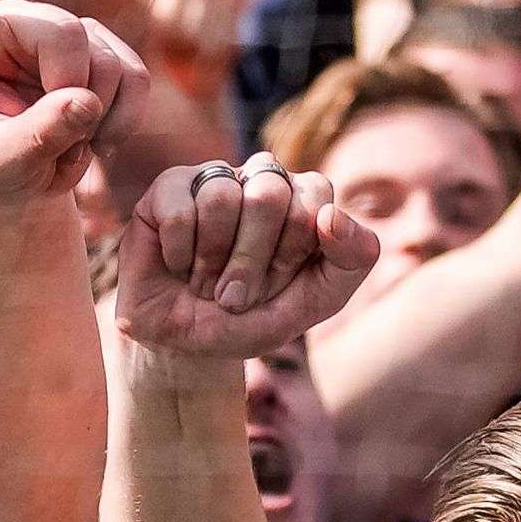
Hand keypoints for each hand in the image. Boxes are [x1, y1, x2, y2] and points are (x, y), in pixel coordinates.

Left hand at [0, 0, 140, 218]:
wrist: (26, 181)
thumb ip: (34, 138)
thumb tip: (84, 101)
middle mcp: (17, 23)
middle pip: (66, 36)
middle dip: (71, 98)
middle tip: (54, 144)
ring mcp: (64, 31)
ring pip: (107, 62)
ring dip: (98, 120)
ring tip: (66, 142)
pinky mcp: (104, 45)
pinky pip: (136, 77)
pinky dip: (125, 120)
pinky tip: (96, 135)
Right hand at [110, 157, 377, 360]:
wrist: (185, 342)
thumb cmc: (254, 316)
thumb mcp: (316, 302)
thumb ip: (351, 261)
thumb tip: (332, 214)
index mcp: (303, 198)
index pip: (314, 196)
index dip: (295, 249)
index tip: (280, 284)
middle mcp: (261, 178)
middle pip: (269, 193)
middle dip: (252, 259)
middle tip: (238, 293)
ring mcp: (215, 178)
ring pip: (220, 197)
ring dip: (213, 259)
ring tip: (206, 282)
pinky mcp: (169, 187)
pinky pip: (179, 211)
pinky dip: (180, 254)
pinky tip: (178, 264)